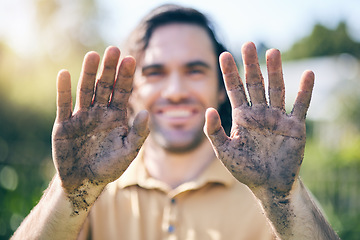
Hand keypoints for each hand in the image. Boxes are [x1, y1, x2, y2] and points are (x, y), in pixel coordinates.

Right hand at [52, 47, 148, 193]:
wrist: (84, 181)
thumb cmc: (109, 167)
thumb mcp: (128, 152)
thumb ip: (138, 134)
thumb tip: (147, 113)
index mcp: (117, 117)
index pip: (123, 92)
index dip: (126, 76)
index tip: (131, 59)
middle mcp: (100, 112)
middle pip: (105, 86)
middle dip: (109, 69)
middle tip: (113, 49)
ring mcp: (82, 116)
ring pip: (86, 90)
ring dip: (88, 73)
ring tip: (93, 55)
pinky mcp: (64, 124)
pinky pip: (64, 104)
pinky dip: (63, 90)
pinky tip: (64, 73)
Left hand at [204, 42, 313, 195]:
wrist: (269, 185)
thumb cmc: (245, 169)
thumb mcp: (224, 151)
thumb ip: (214, 132)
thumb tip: (208, 109)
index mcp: (242, 116)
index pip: (234, 89)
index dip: (229, 72)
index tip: (223, 55)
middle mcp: (259, 112)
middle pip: (254, 83)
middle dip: (251, 65)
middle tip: (248, 44)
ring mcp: (277, 117)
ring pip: (276, 89)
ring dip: (275, 71)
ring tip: (272, 51)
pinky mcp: (295, 126)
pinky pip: (301, 106)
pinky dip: (305, 91)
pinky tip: (308, 74)